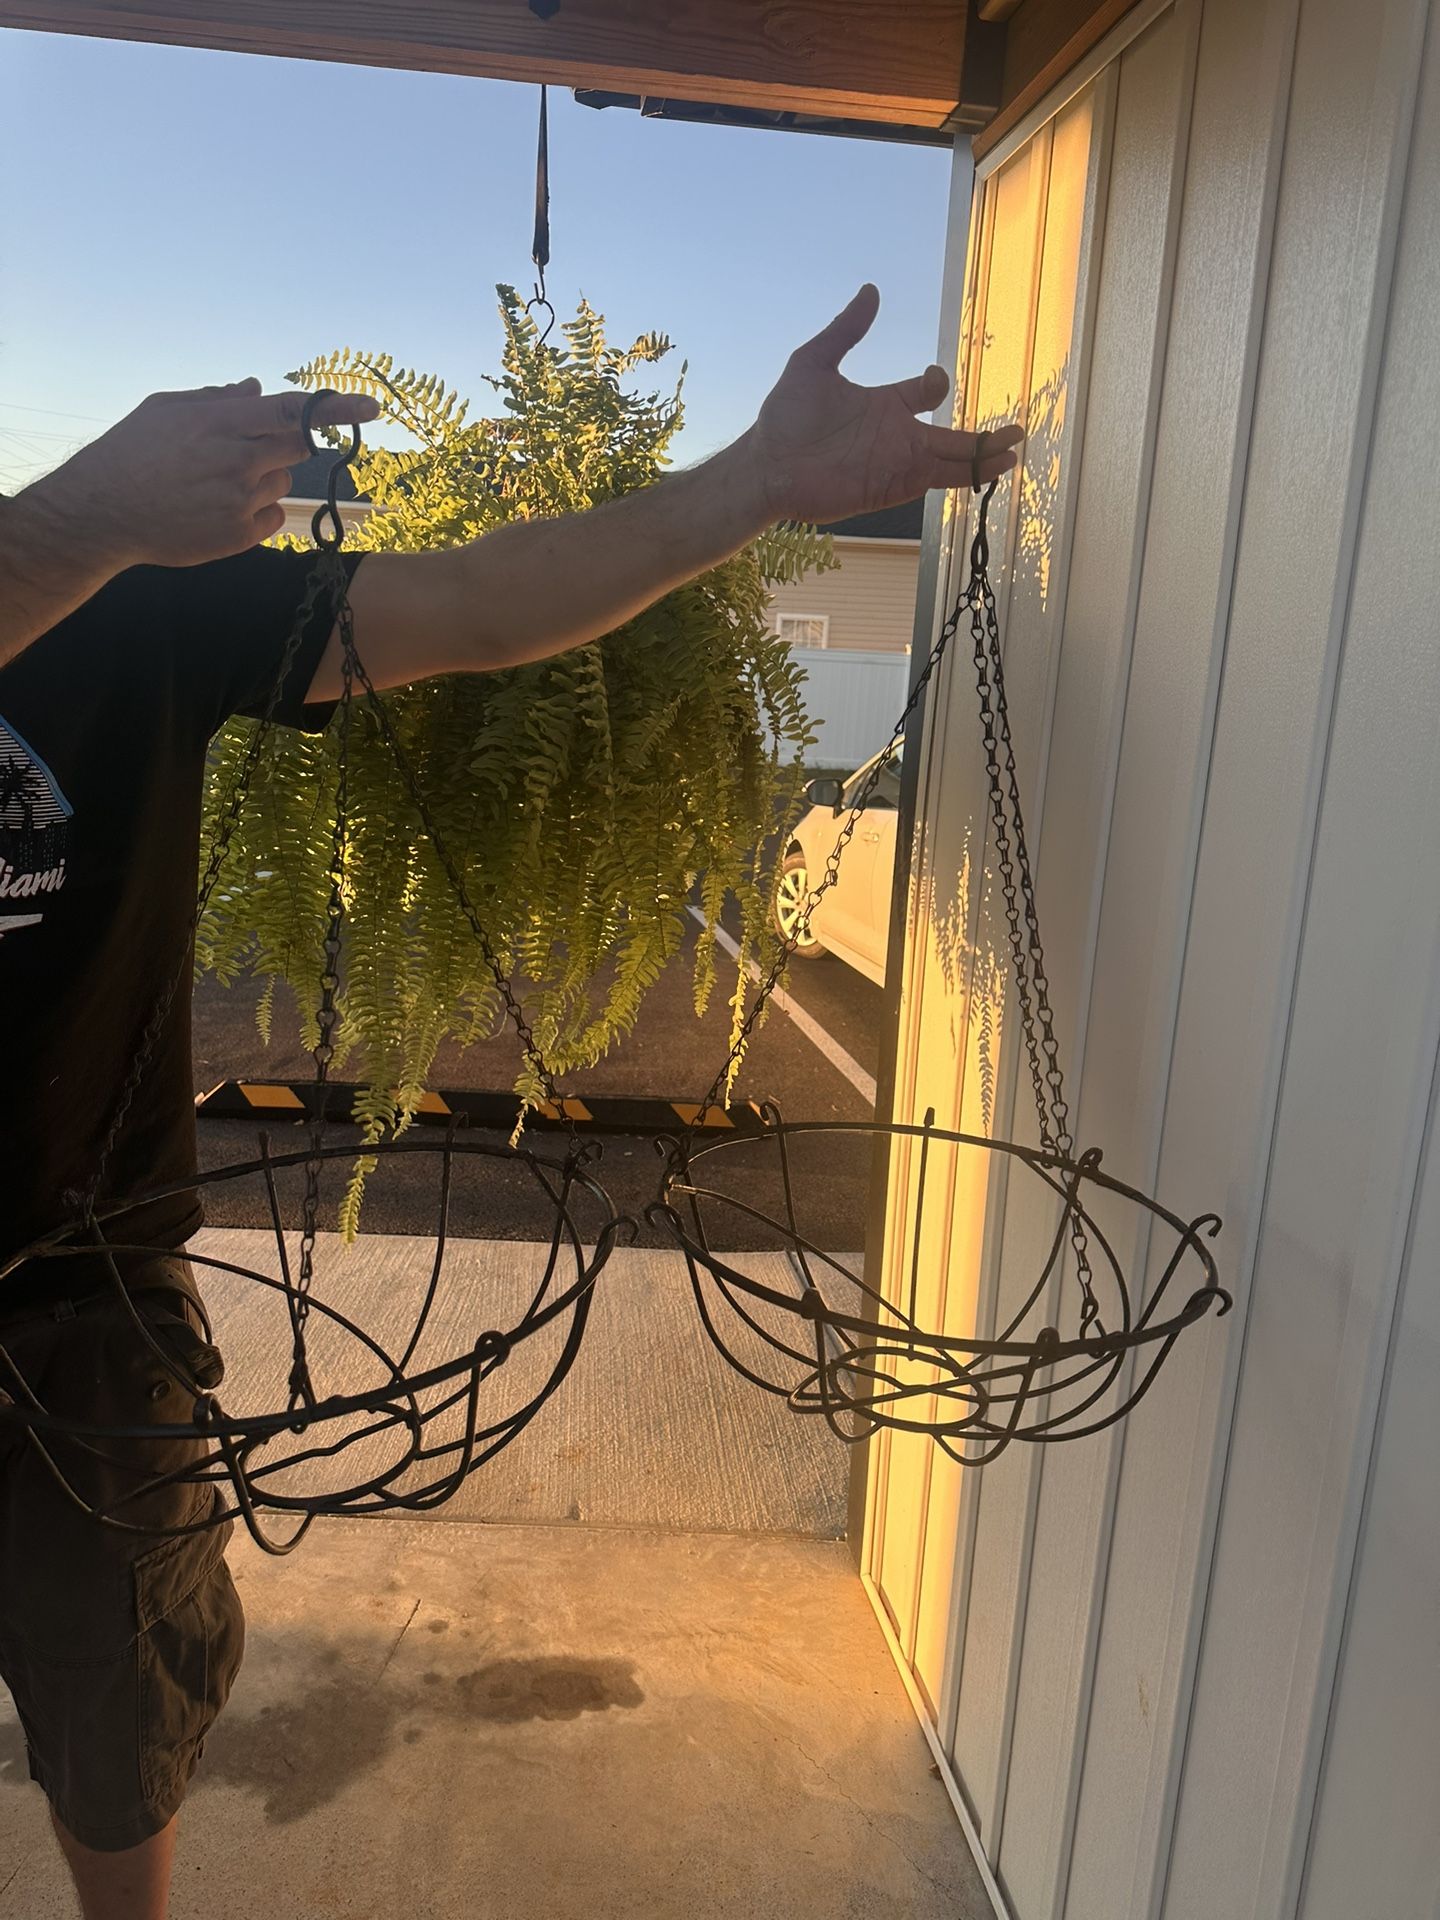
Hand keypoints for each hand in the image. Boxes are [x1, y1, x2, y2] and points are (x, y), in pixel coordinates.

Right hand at [37, 378, 379, 570]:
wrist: (101, 514)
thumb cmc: (130, 453)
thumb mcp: (165, 410)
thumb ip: (217, 399)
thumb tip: (256, 389)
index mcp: (220, 423)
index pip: (292, 410)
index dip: (335, 407)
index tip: (373, 407)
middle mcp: (237, 461)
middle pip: (298, 445)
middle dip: (287, 440)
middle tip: (248, 446)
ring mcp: (241, 501)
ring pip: (282, 479)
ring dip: (263, 475)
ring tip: (214, 481)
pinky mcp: (240, 536)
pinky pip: (273, 515)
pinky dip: (258, 509)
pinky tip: (218, 506)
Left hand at [744, 285, 1021, 524]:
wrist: (768, 465)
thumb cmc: (785, 417)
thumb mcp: (814, 362)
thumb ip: (846, 330)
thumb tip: (870, 291)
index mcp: (884, 404)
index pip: (925, 393)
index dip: (933, 384)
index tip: (930, 382)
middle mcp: (896, 435)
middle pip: (951, 434)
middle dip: (984, 434)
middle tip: (1020, 427)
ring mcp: (897, 463)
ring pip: (951, 461)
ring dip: (983, 457)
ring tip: (1015, 453)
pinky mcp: (892, 487)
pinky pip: (934, 482)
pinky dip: (963, 477)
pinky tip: (988, 472)